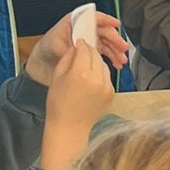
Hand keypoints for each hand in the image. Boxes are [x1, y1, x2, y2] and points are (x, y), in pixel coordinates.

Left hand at [25, 10, 129, 84]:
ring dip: (115, 51)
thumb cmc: (46, 48)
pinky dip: (111, 58)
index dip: (106, 19)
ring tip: (121, 60)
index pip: (93, 17)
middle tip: (122, 48)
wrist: (42, 62)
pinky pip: (104, 52)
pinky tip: (116, 64)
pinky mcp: (90, 50)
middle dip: (115, 40)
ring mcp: (88, 40)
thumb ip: (68, 47)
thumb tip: (79, 51)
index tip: (116, 24)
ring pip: (106, 43)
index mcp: (75, 22)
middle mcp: (84, 29)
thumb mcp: (54, 45)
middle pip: (103, 31)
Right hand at [40, 41, 112, 169]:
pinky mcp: (111, 94)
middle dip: (89, 51)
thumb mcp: (57, 77)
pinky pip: (107, 77)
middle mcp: (96, 79)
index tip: (79, 43)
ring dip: (96, 63)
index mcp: (80, 73)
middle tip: (83, 51)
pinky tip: (91, 81)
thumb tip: (76, 46)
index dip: (81, 44)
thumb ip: (67, 58)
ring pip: (103, 65)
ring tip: (86, 67)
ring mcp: (106, 87)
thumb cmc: (59, 104)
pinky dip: (100, 75)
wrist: (70, 127)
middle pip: (96, 56)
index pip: (84, 50)